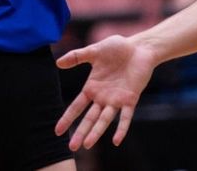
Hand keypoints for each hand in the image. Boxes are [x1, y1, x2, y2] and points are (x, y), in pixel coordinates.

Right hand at [54, 35, 157, 149]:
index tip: (58, 131)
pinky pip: (125, 116)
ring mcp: (116, 100)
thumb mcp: (94, 51)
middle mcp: (103, 97)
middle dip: (80, 132)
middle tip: (72, 148)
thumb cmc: (117, 48)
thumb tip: (57, 63)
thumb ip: (76, 56)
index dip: (68, 118)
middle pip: (89, 118)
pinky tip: (116, 140)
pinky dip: (121, 128)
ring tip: (87, 145)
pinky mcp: (130, 99)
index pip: (77, 106)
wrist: (139, 48)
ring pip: (104, 120)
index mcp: (92, 88)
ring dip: (96, 132)